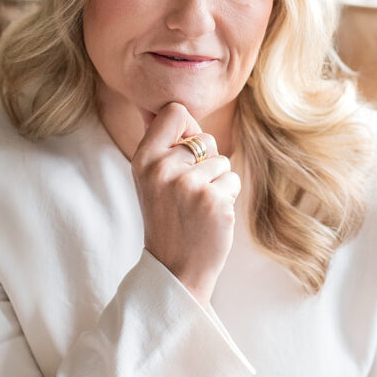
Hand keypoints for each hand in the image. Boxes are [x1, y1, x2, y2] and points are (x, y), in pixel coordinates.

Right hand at [131, 103, 240, 307]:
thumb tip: (172, 107)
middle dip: (205, 161)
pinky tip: (210, 216)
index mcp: (143, 158)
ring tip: (198, 206)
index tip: (182, 154)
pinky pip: (233, 178)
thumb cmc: (168, 218)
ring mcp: (188, 184)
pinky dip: (227, 196)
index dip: (187, 129)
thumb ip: (160, 144)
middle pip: (204, 137)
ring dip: (217, 181)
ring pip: (222, 160)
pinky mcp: (213, 199)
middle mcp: (162, 168)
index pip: (175, 111)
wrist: (175, 269)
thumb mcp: (151, 179)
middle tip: (188, 193)